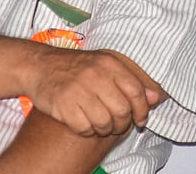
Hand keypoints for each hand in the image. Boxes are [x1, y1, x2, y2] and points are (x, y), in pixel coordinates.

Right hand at [25, 48, 159, 136]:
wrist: (40, 65)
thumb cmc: (77, 67)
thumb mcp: (105, 64)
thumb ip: (131, 80)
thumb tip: (155, 97)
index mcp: (109, 63)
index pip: (136, 91)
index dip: (142, 110)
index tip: (141, 120)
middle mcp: (95, 74)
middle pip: (122, 111)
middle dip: (123, 124)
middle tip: (117, 125)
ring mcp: (78, 89)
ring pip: (104, 123)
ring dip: (105, 129)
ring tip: (100, 124)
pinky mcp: (63, 104)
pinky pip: (84, 128)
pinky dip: (87, 131)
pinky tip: (84, 124)